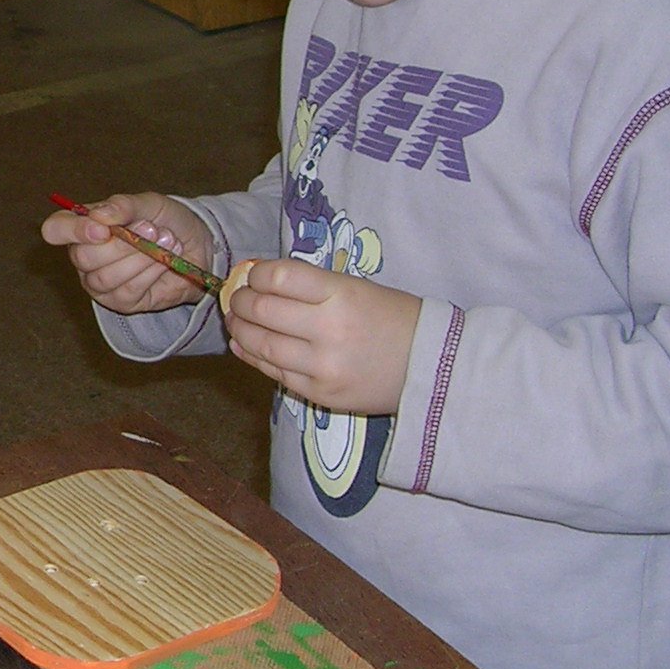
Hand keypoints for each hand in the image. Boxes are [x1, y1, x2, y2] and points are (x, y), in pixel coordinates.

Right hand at [42, 193, 214, 314]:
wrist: (197, 245)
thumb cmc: (165, 220)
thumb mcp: (149, 203)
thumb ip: (124, 206)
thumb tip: (99, 216)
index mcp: (82, 227)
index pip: (55, 229)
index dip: (72, 230)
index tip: (102, 229)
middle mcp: (84, 256)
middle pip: (83, 258)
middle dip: (121, 244)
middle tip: (151, 228)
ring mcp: (100, 283)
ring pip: (105, 278)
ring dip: (140, 258)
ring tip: (165, 240)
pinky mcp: (121, 302)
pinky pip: (127, 292)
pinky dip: (149, 274)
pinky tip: (164, 261)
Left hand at [223, 259, 419, 414]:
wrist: (435, 368)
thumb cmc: (395, 319)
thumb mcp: (358, 288)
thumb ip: (312, 287)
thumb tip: (261, 282)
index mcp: (341, 294)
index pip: (280, 278)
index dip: (256, 275)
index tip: (252, 275)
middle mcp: (329, 330)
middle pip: (263, 310)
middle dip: (241, 301)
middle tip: (236, 298)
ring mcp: (323, 366)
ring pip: (262, 344)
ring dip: (240, 330)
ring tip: (235, 321)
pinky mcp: (320, 394)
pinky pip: (274, 373)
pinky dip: (252, 357)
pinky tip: (244, 346)